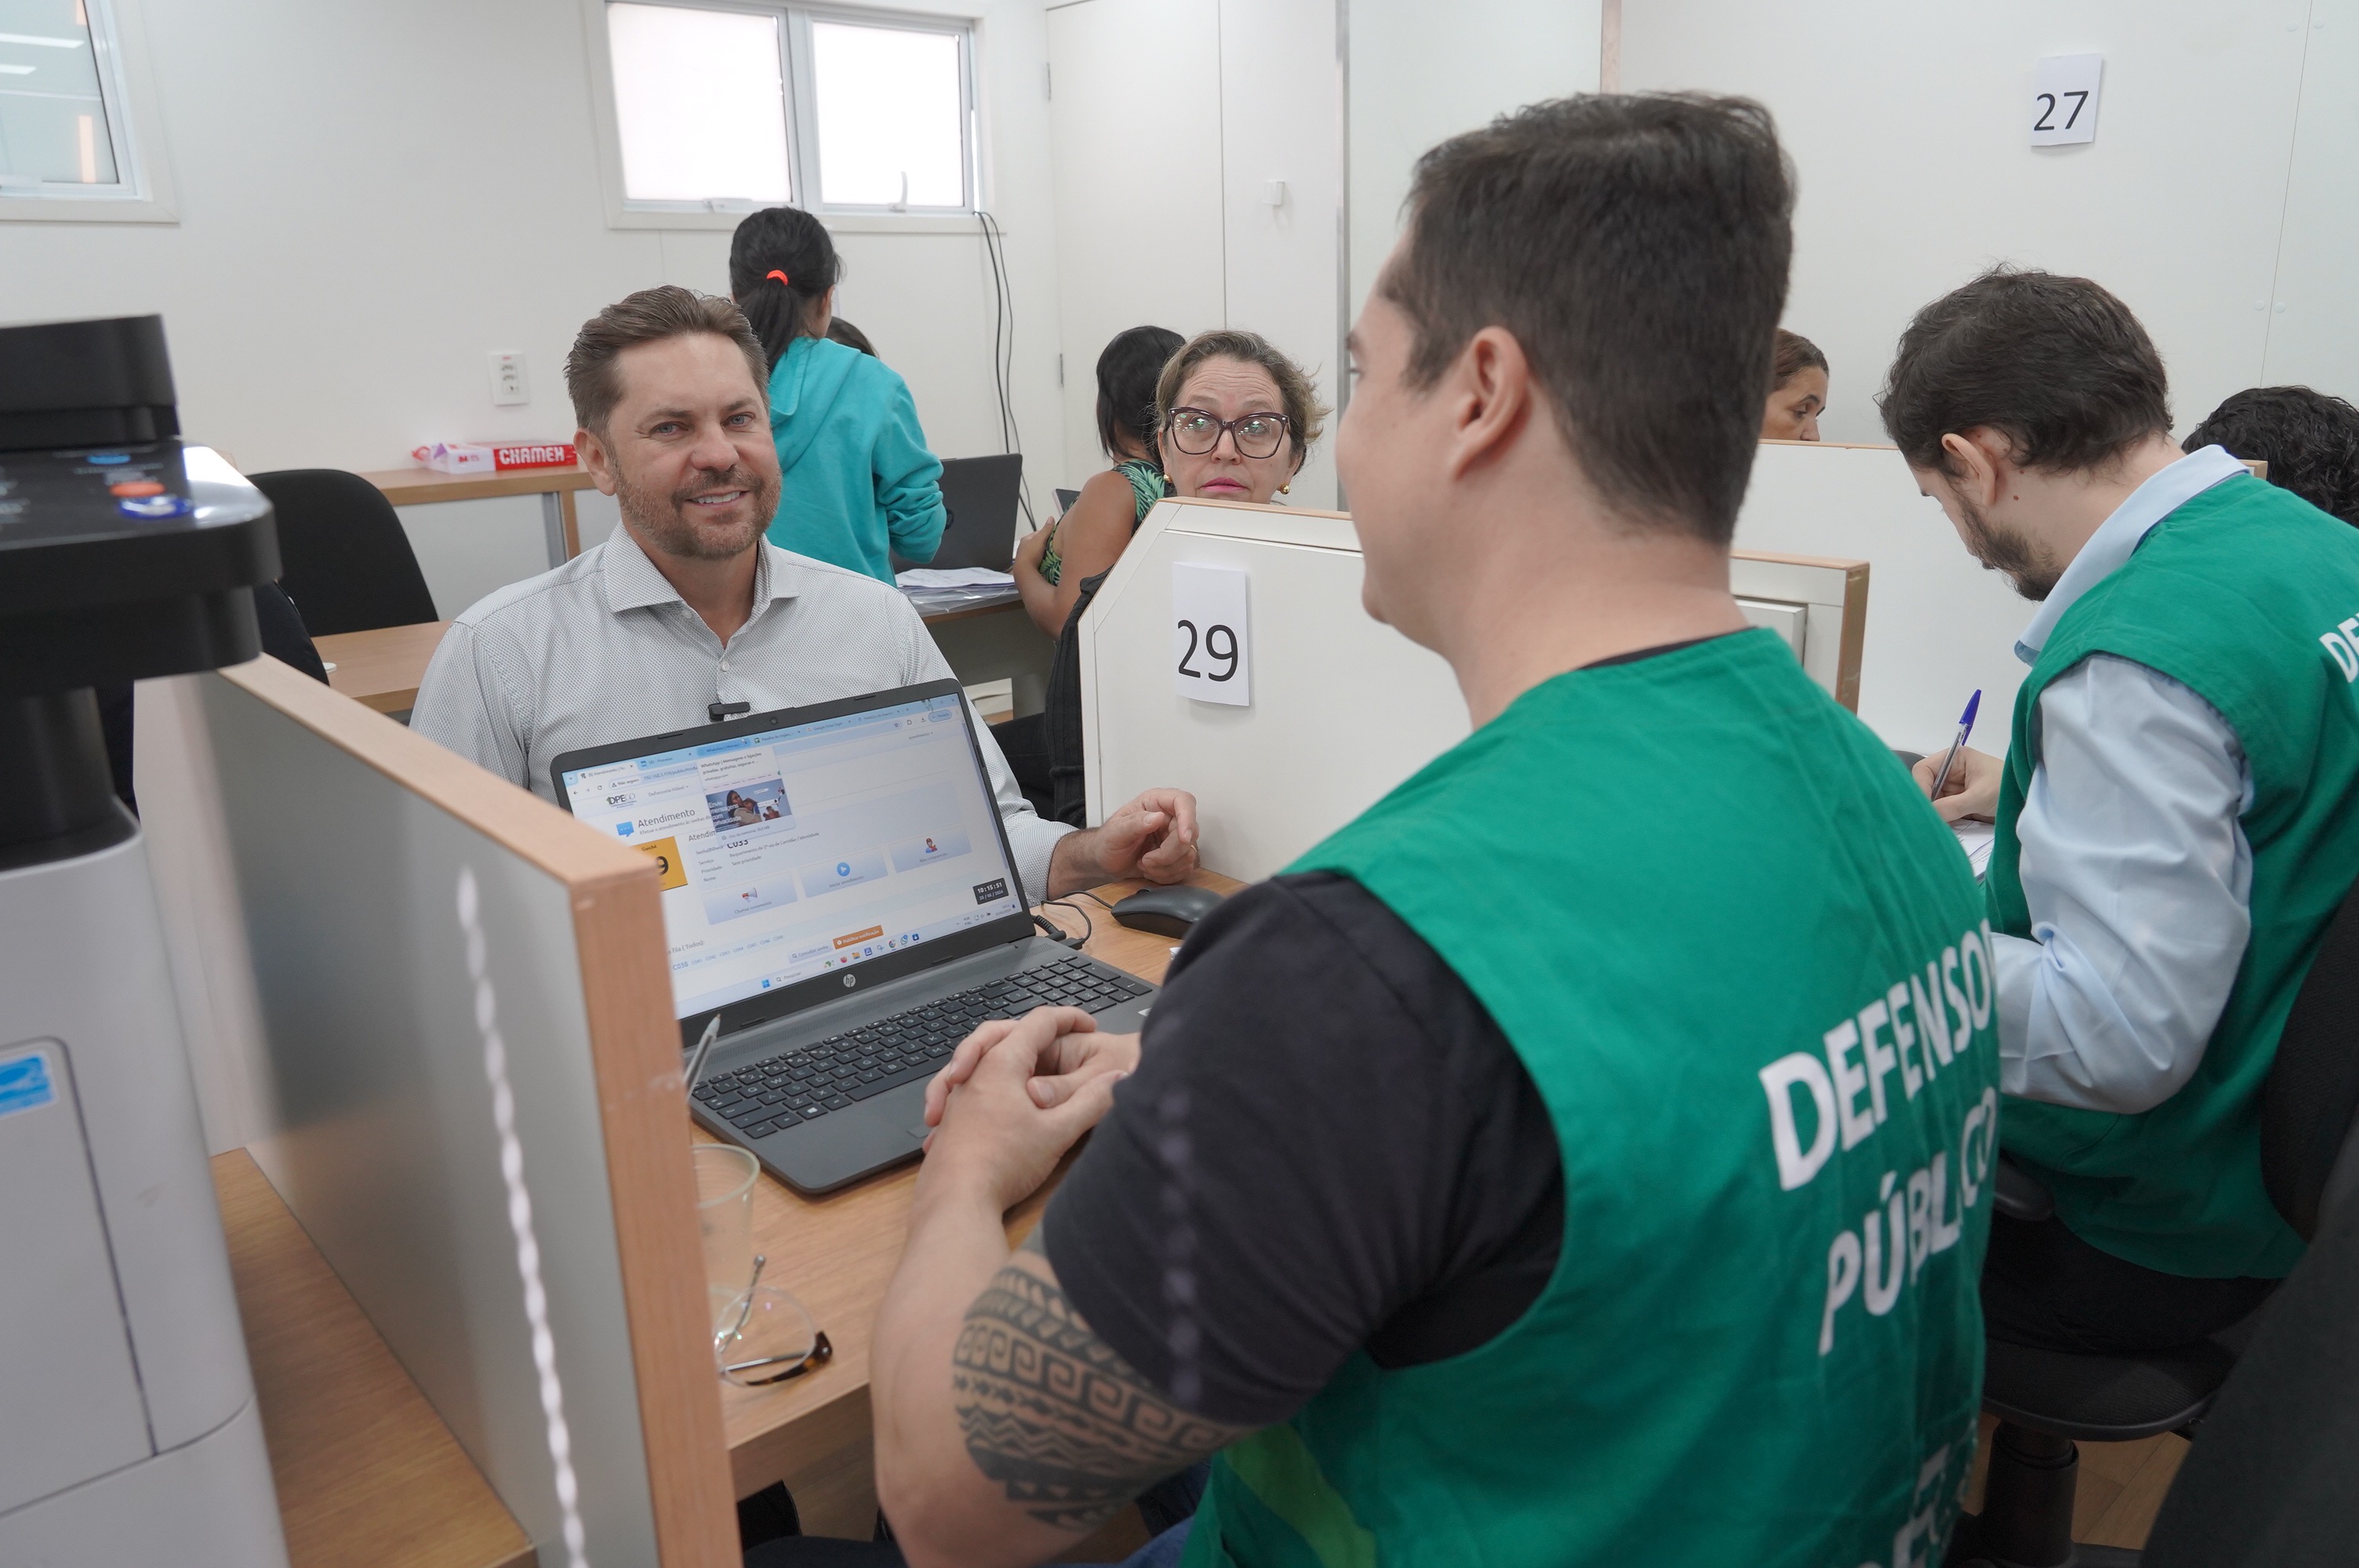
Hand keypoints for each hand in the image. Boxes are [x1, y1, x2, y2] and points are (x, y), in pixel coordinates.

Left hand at [917, 1008, 1137, 1213]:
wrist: (954, 1203)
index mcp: (1002, 1063)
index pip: (1039, 1021)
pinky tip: (998, 1105)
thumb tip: (1119, 1080)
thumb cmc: (1004, 1164)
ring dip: (1002, 1053)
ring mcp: (958, 1096)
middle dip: (1032, 1030)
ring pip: (977, 1058)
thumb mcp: (1058, 1132)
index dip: (1070, 1017)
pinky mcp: (950, 1119)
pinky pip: (964, 1085)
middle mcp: (975, 1072)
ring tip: (1025, 1064)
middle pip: (1001, 1031)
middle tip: (1060, 1036)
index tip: (1090, 1025)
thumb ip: (1092, 1102)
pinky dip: (984, 1080)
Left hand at [1013, 520, 1051, 576]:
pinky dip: (1043, 561)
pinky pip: (1038, 561)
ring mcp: (1026, 557)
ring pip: (1038, 552)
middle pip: (1038, 543)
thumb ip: (1046, 529)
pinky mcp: (1028, 565)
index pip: (1038, 533)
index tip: (1054, 536)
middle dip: (1046, 545)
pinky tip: (1047, 563)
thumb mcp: (1040, 539)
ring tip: (1052, 555)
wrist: (1024, 571)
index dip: (1047, 534)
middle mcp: (1024, 547)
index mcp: (1026, 539)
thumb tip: (1051, 518)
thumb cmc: (1030, 554)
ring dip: (1044, 554)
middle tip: (1055, 547)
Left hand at [1047, 787, 1198, 894]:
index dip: (1188, 818)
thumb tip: (1157, 817)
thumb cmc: (1107, 842)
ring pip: (1188, 854)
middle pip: (1189, 834)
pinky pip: (1185, 868)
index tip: (1183, 838)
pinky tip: (1151, 871)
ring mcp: (1175, 837)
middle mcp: (1169, 817)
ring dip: (1165, 867)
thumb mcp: (1115, 832)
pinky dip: (1167, 875)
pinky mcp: (1177, 856)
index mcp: (1155, 802)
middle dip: (1168, 854)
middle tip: (1146, 860)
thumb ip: (1135, 823)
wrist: (1105, 862)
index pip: (1183, 801)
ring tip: (1144, 864)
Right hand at [1913, 744, 2002, 822]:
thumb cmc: (2007, 788)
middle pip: (1924, 787)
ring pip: (1930, 802)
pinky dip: (1939, 820)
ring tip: (1930, 825)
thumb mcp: (1980, 795)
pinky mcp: (1956, 805)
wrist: (2028, 803)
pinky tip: (1938, 827)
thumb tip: (1927, 816)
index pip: (1924, 770)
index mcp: (1954, 759)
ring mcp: (1952, 790)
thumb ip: (1952, 806)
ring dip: (1931, 813)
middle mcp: (1949, 773)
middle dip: (1924, 802)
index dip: (1919, 787)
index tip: (1924, 807)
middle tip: (1924, 820)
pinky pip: (1940, 812)